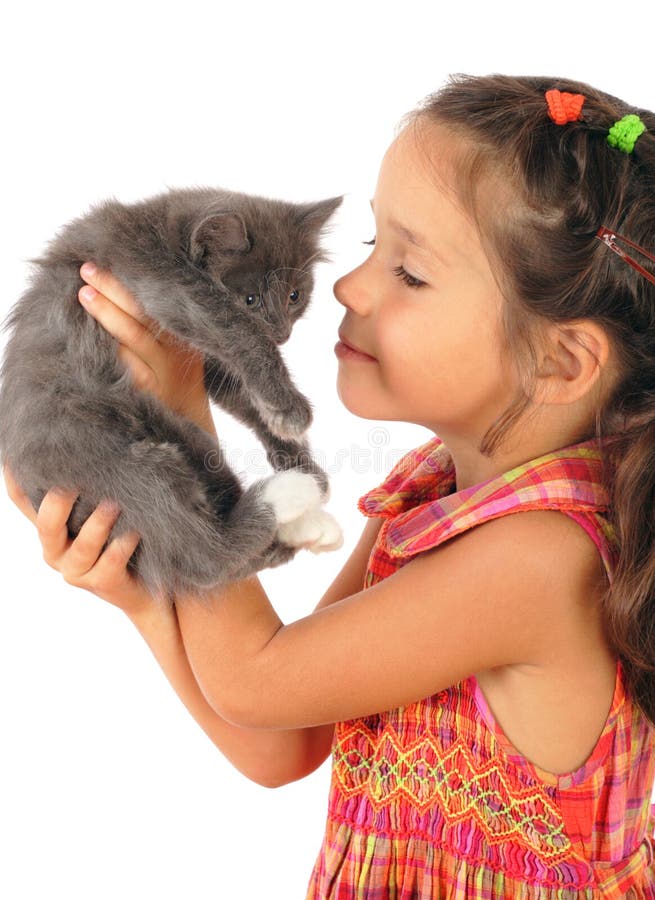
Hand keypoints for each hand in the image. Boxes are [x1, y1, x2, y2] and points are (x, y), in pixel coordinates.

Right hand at [3, 464, 156, 617]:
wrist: (147, 586)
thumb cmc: (121, 539)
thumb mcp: (100, 510)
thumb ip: (91, 485)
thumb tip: (92, 439)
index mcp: (51, 528)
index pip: (21, 499)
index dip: (15, 475)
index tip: (17, 451)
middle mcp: (56, 550)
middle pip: (46, 525)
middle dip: (59, 502)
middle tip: (74, 483)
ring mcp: (77, 570)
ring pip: (83, 546)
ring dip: (98, 524)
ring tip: (115, 505)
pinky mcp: (102, 583)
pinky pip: (110, 562)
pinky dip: (122, 545)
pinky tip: (135, 533)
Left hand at [78, 263, 214, 432]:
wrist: (188, 422)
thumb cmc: (178, 376)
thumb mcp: (184, 347)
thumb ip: (166, 321)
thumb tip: (134, 278)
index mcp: (186, 335)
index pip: (162, 300)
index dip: (141, 278)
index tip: (117, 255)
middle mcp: (177, 352)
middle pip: (146, 313)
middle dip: (116, 288)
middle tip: (89, 269)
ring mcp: (162, 375)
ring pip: (134, 337)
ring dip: (107, 314)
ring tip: (84, 294)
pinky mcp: (147, 394)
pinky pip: (124, 366)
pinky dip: (105, 348)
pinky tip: (85, 335)